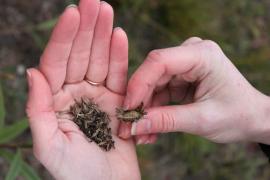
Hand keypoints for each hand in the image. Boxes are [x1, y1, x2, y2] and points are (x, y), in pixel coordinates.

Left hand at [26, 1, 139, 179]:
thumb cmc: (76, 174)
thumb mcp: (50, 146)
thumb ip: (39, 109)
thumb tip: (32, 71)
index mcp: (55, 102)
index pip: (57, 62)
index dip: (64, 37)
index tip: (72, 13)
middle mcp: (75, 94)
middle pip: (80, 55)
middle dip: (86, 28)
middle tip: (93, 1)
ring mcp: (98, 96)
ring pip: (100, 60)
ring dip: (103, 36)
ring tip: (105, 11)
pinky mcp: (118, 102)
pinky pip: (119, 75)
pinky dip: (120, 56)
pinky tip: (119, 36)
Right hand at [118, 37, 269, 144]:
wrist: (252, 118)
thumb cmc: (237, 115)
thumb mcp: (202, 120)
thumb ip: (166, 121)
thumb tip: (134, 125)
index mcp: (202, 55)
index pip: (159, 62)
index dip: (138, 85)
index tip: (127, 110)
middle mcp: (191, 53)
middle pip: (152, 74)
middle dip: (139, 102)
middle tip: (129, 128)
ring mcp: (185, 64)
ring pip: (152, 85)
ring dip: (145, 109)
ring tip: (141, 134)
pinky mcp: (181, 76)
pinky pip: (158, 91)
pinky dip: (154, 110)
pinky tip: (150, 129)